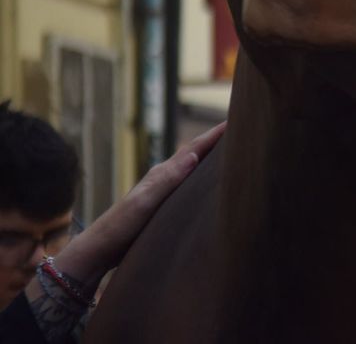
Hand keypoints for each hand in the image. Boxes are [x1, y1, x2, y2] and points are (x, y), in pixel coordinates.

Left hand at [50, 122, 225, 289]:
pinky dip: (202, 178)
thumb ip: (167, 179)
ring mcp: (163, 192)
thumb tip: (194, 155)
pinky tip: (208, 185)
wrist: (99, 250)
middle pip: (195, 153)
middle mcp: (164, 179)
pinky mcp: (163, 206)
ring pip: (192, 169)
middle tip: (241, 130)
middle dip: (216, 141)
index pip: (193, 148)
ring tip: (231, 152)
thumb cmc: (120, 227)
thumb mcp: (144, 203)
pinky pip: (189, 185)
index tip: (237, 119)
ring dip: (210, 158)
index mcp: (162, 174)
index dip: (214, 134)